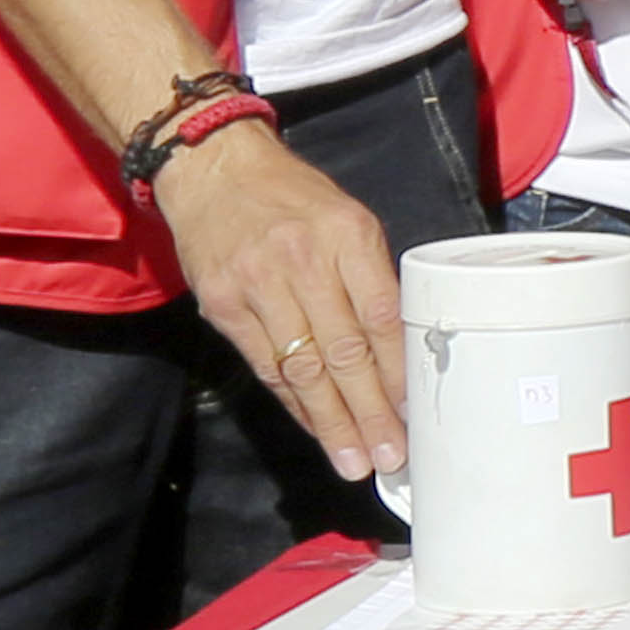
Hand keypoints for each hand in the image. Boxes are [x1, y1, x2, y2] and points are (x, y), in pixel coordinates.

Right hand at [157, 120, 411, 479]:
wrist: (215, 170)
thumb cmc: (293, 199)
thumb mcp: (348, 220)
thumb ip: (372, 278)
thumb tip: (398, 352)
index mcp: (348, 236)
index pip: (382, 318)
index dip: (398, 373)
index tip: (414, 414)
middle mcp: (303, 261)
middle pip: (344, 352)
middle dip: (370, 412)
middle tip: (391, 455)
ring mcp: (258, 285)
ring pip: (302, 369)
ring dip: (332, 422)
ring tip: (354, 459)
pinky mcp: (222, 305)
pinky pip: (266, 366)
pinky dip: (293, 403)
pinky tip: (315, 428)